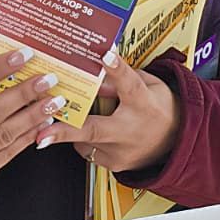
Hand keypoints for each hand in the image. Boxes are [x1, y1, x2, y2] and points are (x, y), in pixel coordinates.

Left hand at [36, 50, 181, 173]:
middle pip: (94, 129)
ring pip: (85, 140)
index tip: (104, 54)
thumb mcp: (148, 85)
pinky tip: (84, 129)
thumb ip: (122, 77)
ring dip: (69, 128)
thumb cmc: (158, 108)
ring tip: (59, 116)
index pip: (130, 84)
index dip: (117, 69)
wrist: (177, 144)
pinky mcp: (114, 165)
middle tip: (42, 131)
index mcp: (143, 103)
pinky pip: (88, 149)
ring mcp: (121, 152)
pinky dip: (82, 139)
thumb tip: (97, 66)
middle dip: (65, 131)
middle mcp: (131, 130)